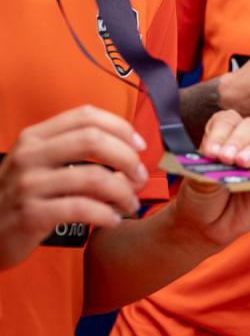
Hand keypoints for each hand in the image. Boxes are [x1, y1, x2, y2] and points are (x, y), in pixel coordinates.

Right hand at [0, 106, 147, 270]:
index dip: (121, 127)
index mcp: (35, 137)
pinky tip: (113, 220)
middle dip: (128, 158)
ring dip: (123, 191)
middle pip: (94, 140)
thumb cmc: (24, 197)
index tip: (140, 146)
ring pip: (94, 177)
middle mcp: (29, 155)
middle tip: (140, 178)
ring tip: (130, 203)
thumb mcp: (40, 164)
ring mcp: (28, 185)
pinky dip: (107, 214)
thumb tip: (131, 148)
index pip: (86, 116)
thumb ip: (75, 150)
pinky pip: (82, 208)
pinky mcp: (30, 215)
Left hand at [169, 110, 249, 248]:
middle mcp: (245, 144)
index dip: (221, 132)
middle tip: (226, 157)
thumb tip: (225, 160)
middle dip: (239, 139)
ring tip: (242, 163)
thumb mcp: (196, 180)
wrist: (204, 225)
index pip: (228, 121)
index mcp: (223, 137)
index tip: (210, 151)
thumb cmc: (199, 197)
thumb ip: (209, 168)